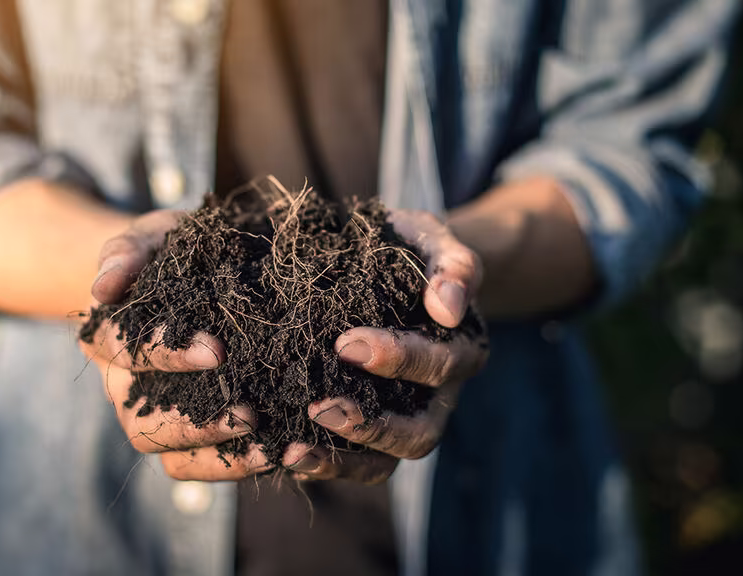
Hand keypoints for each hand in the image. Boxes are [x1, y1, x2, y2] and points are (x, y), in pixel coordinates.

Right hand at [80, 210, 270, 479]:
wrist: (194, 272)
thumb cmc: (171, 252)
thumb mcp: (152, 237)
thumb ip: (128, 252)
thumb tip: (102, 289)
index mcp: (107, 338)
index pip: (125, 352)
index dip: (167, 355)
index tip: (217, 350)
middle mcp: (122, 387)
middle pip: (141, 421)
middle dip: (195, 420)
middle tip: (248, 411)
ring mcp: (152, 417)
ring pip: (168, 454)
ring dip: (217, 452)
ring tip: (266, 443)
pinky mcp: (185, 438)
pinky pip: (197, 466)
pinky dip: (234, 465)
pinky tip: (278, 452)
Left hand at [282, 210, 488, 482]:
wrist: (385, 259)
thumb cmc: (408, 248)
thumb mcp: (431, 239)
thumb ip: (451, 265)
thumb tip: (449, 308)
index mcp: (460, 350)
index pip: (438, 366)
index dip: (397, 360)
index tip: (345, 343)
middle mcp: (437, 397)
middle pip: (420, 433)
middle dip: (371, 425)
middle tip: (319, 407)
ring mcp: (403, 419)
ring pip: (386, 463)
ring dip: (341, 460)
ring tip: (294, 450)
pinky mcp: (367, 431)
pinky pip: (353, 465)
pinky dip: (322, 465)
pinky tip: (283, 455)